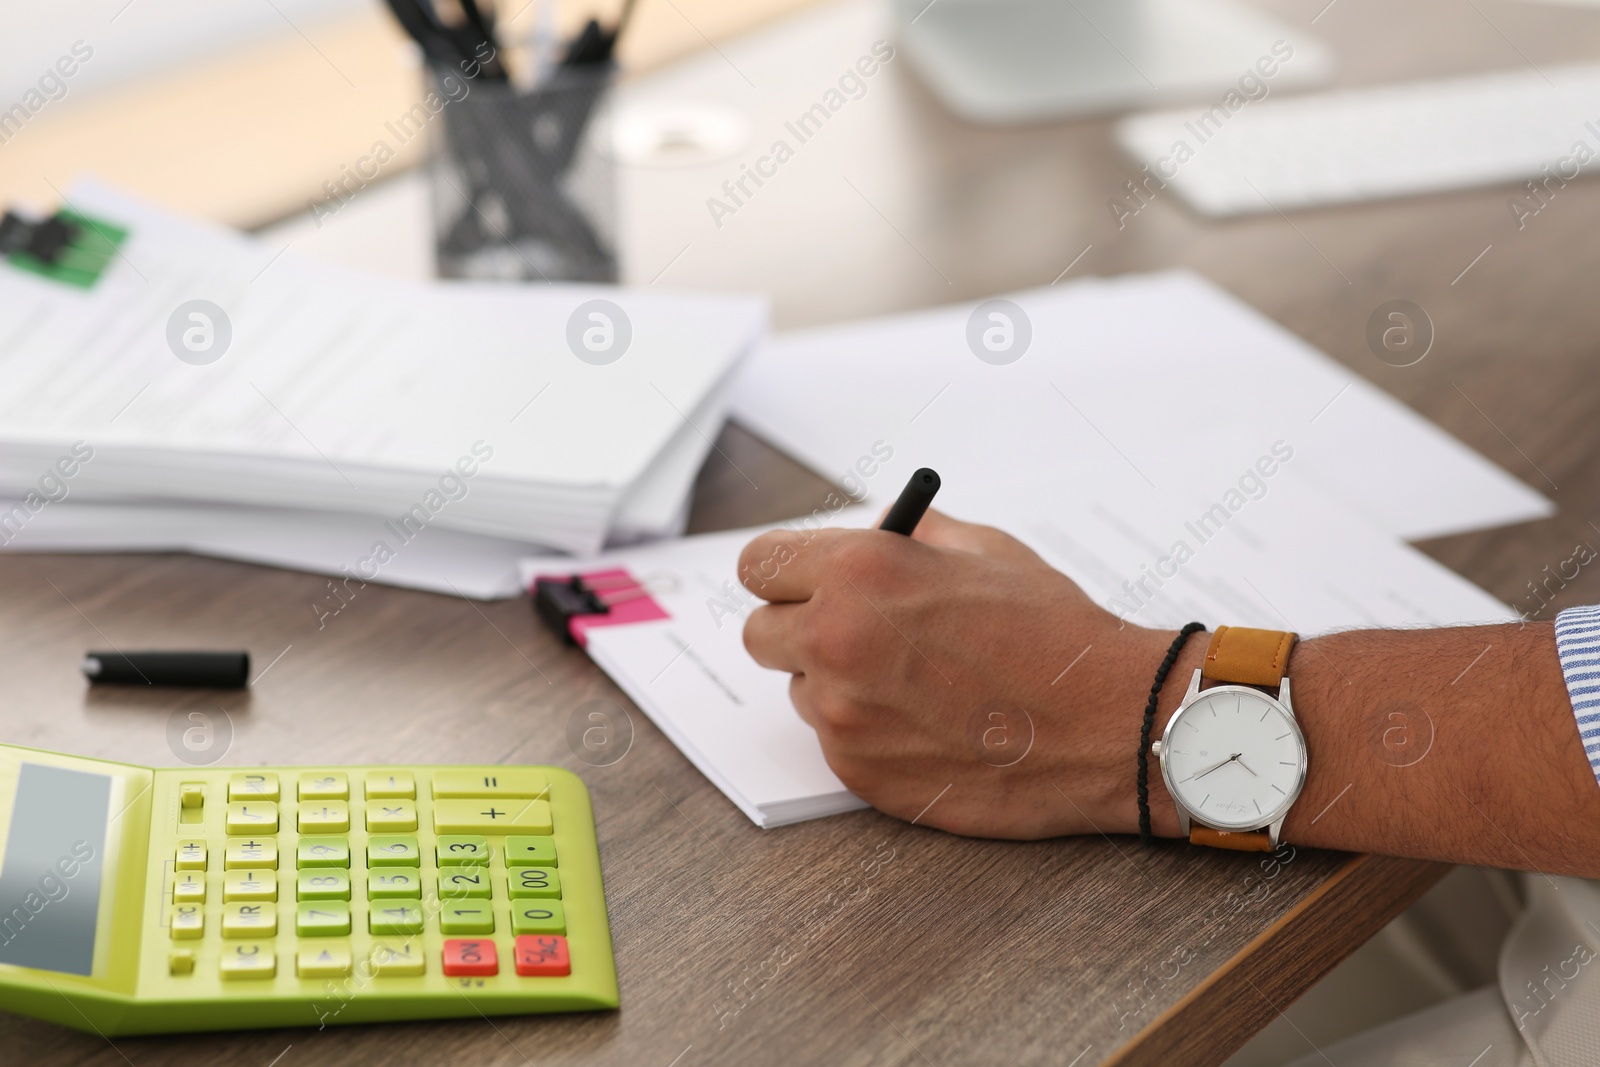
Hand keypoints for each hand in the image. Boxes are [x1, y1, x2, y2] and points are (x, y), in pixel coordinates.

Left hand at [738, 510, 1197, 838]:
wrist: (1108, 724)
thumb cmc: (1054, 632)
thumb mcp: (984, 550)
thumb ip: (910, 536)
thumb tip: (872, 531)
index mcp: (859, 570)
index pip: (759, 564)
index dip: (783, 572)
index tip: (799, 580)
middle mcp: (835, 639)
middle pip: (760, 633)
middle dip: (797, 628)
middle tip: (849, 632)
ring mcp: (842, 713)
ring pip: (800, 691)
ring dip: (836, 684)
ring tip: (914, 683)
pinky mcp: (858, 772)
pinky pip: (835, 741)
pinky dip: (867, 732)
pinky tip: (929, 724)